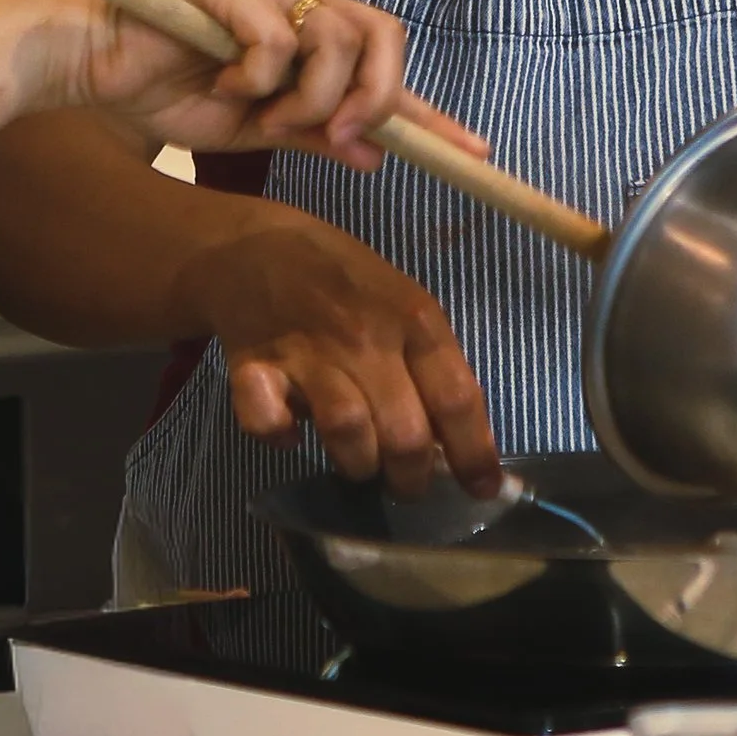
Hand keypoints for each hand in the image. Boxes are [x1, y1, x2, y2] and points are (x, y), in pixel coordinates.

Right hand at [59, 0, 479, 172]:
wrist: (98, 74)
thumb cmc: (172, 95)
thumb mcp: (255, 130)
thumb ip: (315, 134)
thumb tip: (375, 156)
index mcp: (306, 32)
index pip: (385, 62)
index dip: (429, 109)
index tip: (474, 153)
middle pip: (378, 32)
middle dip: (373, 94)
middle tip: (342, 135)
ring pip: (331, 38)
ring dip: (307, 96)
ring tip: (263, 116)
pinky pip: (273, 38)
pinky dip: (256, 79)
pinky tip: (223, 88)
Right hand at [177, 215, 504, 499]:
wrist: (255, 244)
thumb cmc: (344, 280)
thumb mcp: (404, 302)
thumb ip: (430, 364)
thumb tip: (456, 443)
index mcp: (413, 319)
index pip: (457, 398)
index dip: (475, 454)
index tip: (483, 490)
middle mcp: (365, 337)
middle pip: (404, 432)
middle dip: (412, 479)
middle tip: (407, 485)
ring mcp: (308, 352)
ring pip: (347, 431)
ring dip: (358, 465)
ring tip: (359, 465)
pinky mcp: (253, 366)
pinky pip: (266, 421)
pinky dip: (279, 437)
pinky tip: (289, 434)